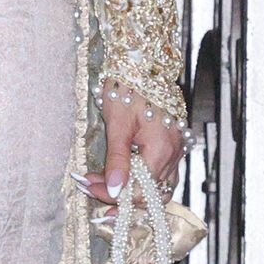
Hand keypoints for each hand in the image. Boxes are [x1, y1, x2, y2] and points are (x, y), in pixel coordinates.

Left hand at [80, 83, 187, 201]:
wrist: (143, 67)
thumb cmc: (128, 90)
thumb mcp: (117, 124)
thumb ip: (117, 159)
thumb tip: (114, 189)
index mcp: (161, 150)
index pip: (139, 190)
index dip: (113, 194)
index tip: (89, 187)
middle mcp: (173, 155)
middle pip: (150, 193)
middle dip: (120, 196)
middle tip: (91, 189)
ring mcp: (175, 152)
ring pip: (156, 187)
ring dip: (129, 190)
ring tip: (101, 186)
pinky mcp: (171, 147)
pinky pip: (159, 175)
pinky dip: (139, 180)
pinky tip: (120, 176)